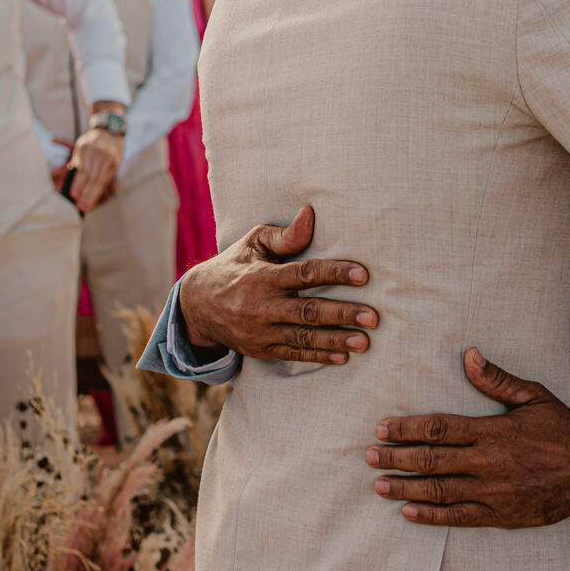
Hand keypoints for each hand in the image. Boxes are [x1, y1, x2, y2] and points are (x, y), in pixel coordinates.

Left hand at [64, 126, 122, 211]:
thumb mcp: (81, 146)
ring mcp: (109, 158)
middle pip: (92, 177)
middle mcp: (99, 153)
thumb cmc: (92, 142)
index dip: (78, 183)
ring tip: (85, 206)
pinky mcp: (116, 162)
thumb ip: (77, 160)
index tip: (73, 195)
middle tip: (80, 206)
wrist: (111, 130)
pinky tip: (94, 198)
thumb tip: (72, 180)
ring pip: (100, 180)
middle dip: (85, 193)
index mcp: (86, 148)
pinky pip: (106, 179)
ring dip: (92, 195)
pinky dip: (100, 190)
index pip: (82, 169)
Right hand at [176, 204, 378, 363]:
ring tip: (364, 341)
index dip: (335, 273)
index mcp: (262, 277)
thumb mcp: (253, 243)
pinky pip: (294, 354)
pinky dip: (319, 356)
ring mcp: (261, 332)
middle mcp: (262, 307)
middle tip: (372, 317)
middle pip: (308, 311)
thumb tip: (311, 214)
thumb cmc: (234, 266)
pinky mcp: (262, 350)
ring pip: (304, 337)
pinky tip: (343, 356)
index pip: (304, 274)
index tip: (363, 275)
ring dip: (335, 339)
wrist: (197, 307)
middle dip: (342, 314)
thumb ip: (285, 235)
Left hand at [367, 348, 569, 527]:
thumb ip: (497, 380)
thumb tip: (469, 355)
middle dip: (396, 458)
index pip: (439, 428)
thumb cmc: (563, 430)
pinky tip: (408, 513)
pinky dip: (431, 516)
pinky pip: (459, 518)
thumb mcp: (534, 396)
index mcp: (493, 431)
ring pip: (439, 491)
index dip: (406, 428)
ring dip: (405, 489)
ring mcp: (493, 492)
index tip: (382, 428)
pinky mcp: (501, 516)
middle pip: (431, 460)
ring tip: (379, 485)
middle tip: (369, 457)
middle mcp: (488, 463)